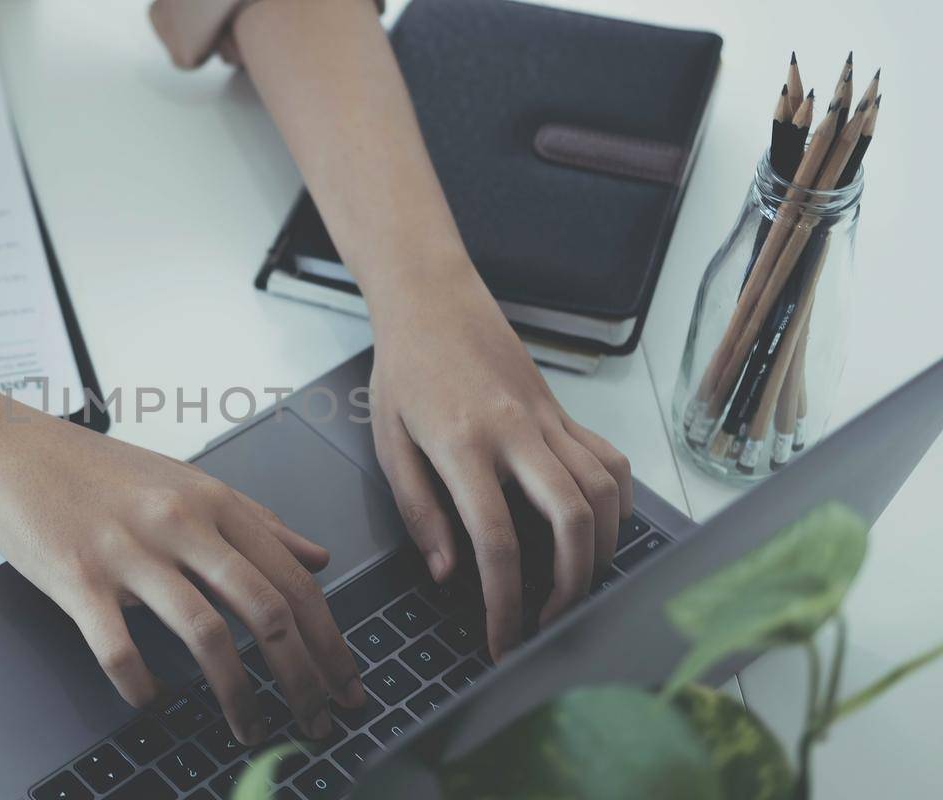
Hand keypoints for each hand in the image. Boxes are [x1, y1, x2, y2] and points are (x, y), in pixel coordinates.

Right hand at [0, 408, 365, 745]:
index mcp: (212, 501)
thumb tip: (318, 557)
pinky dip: (141, 686)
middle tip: (318, 721)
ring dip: (237, 695)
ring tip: (249, 729)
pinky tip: (151, 702)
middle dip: (303, 676)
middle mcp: (179, 523)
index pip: (293, 578)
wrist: (7, 447)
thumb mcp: (187, 482)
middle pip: (265, 608)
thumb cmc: (95, 470)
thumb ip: (257, 521)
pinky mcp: (77, 577)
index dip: (330, 639)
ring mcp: (129, 551)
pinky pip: (119, 647)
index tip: (347, 683)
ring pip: (205, 634)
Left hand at [366, 264, 631, 659]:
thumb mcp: (389, 442)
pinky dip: (618, 503)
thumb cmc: (404, 371)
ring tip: (575, 586)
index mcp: (462, 444)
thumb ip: (418, 510)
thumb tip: (448, 572)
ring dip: (601, 550)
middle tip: (550, 623)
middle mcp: (515, 432)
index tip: (500, 640)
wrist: (433, 301)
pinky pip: (610, 460)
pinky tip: (600, 530)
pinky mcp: (564, 412)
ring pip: (603, 491)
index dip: (503, 602)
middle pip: (572, 519)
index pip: (496, 540)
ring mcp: (547, 419)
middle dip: (571, 585)